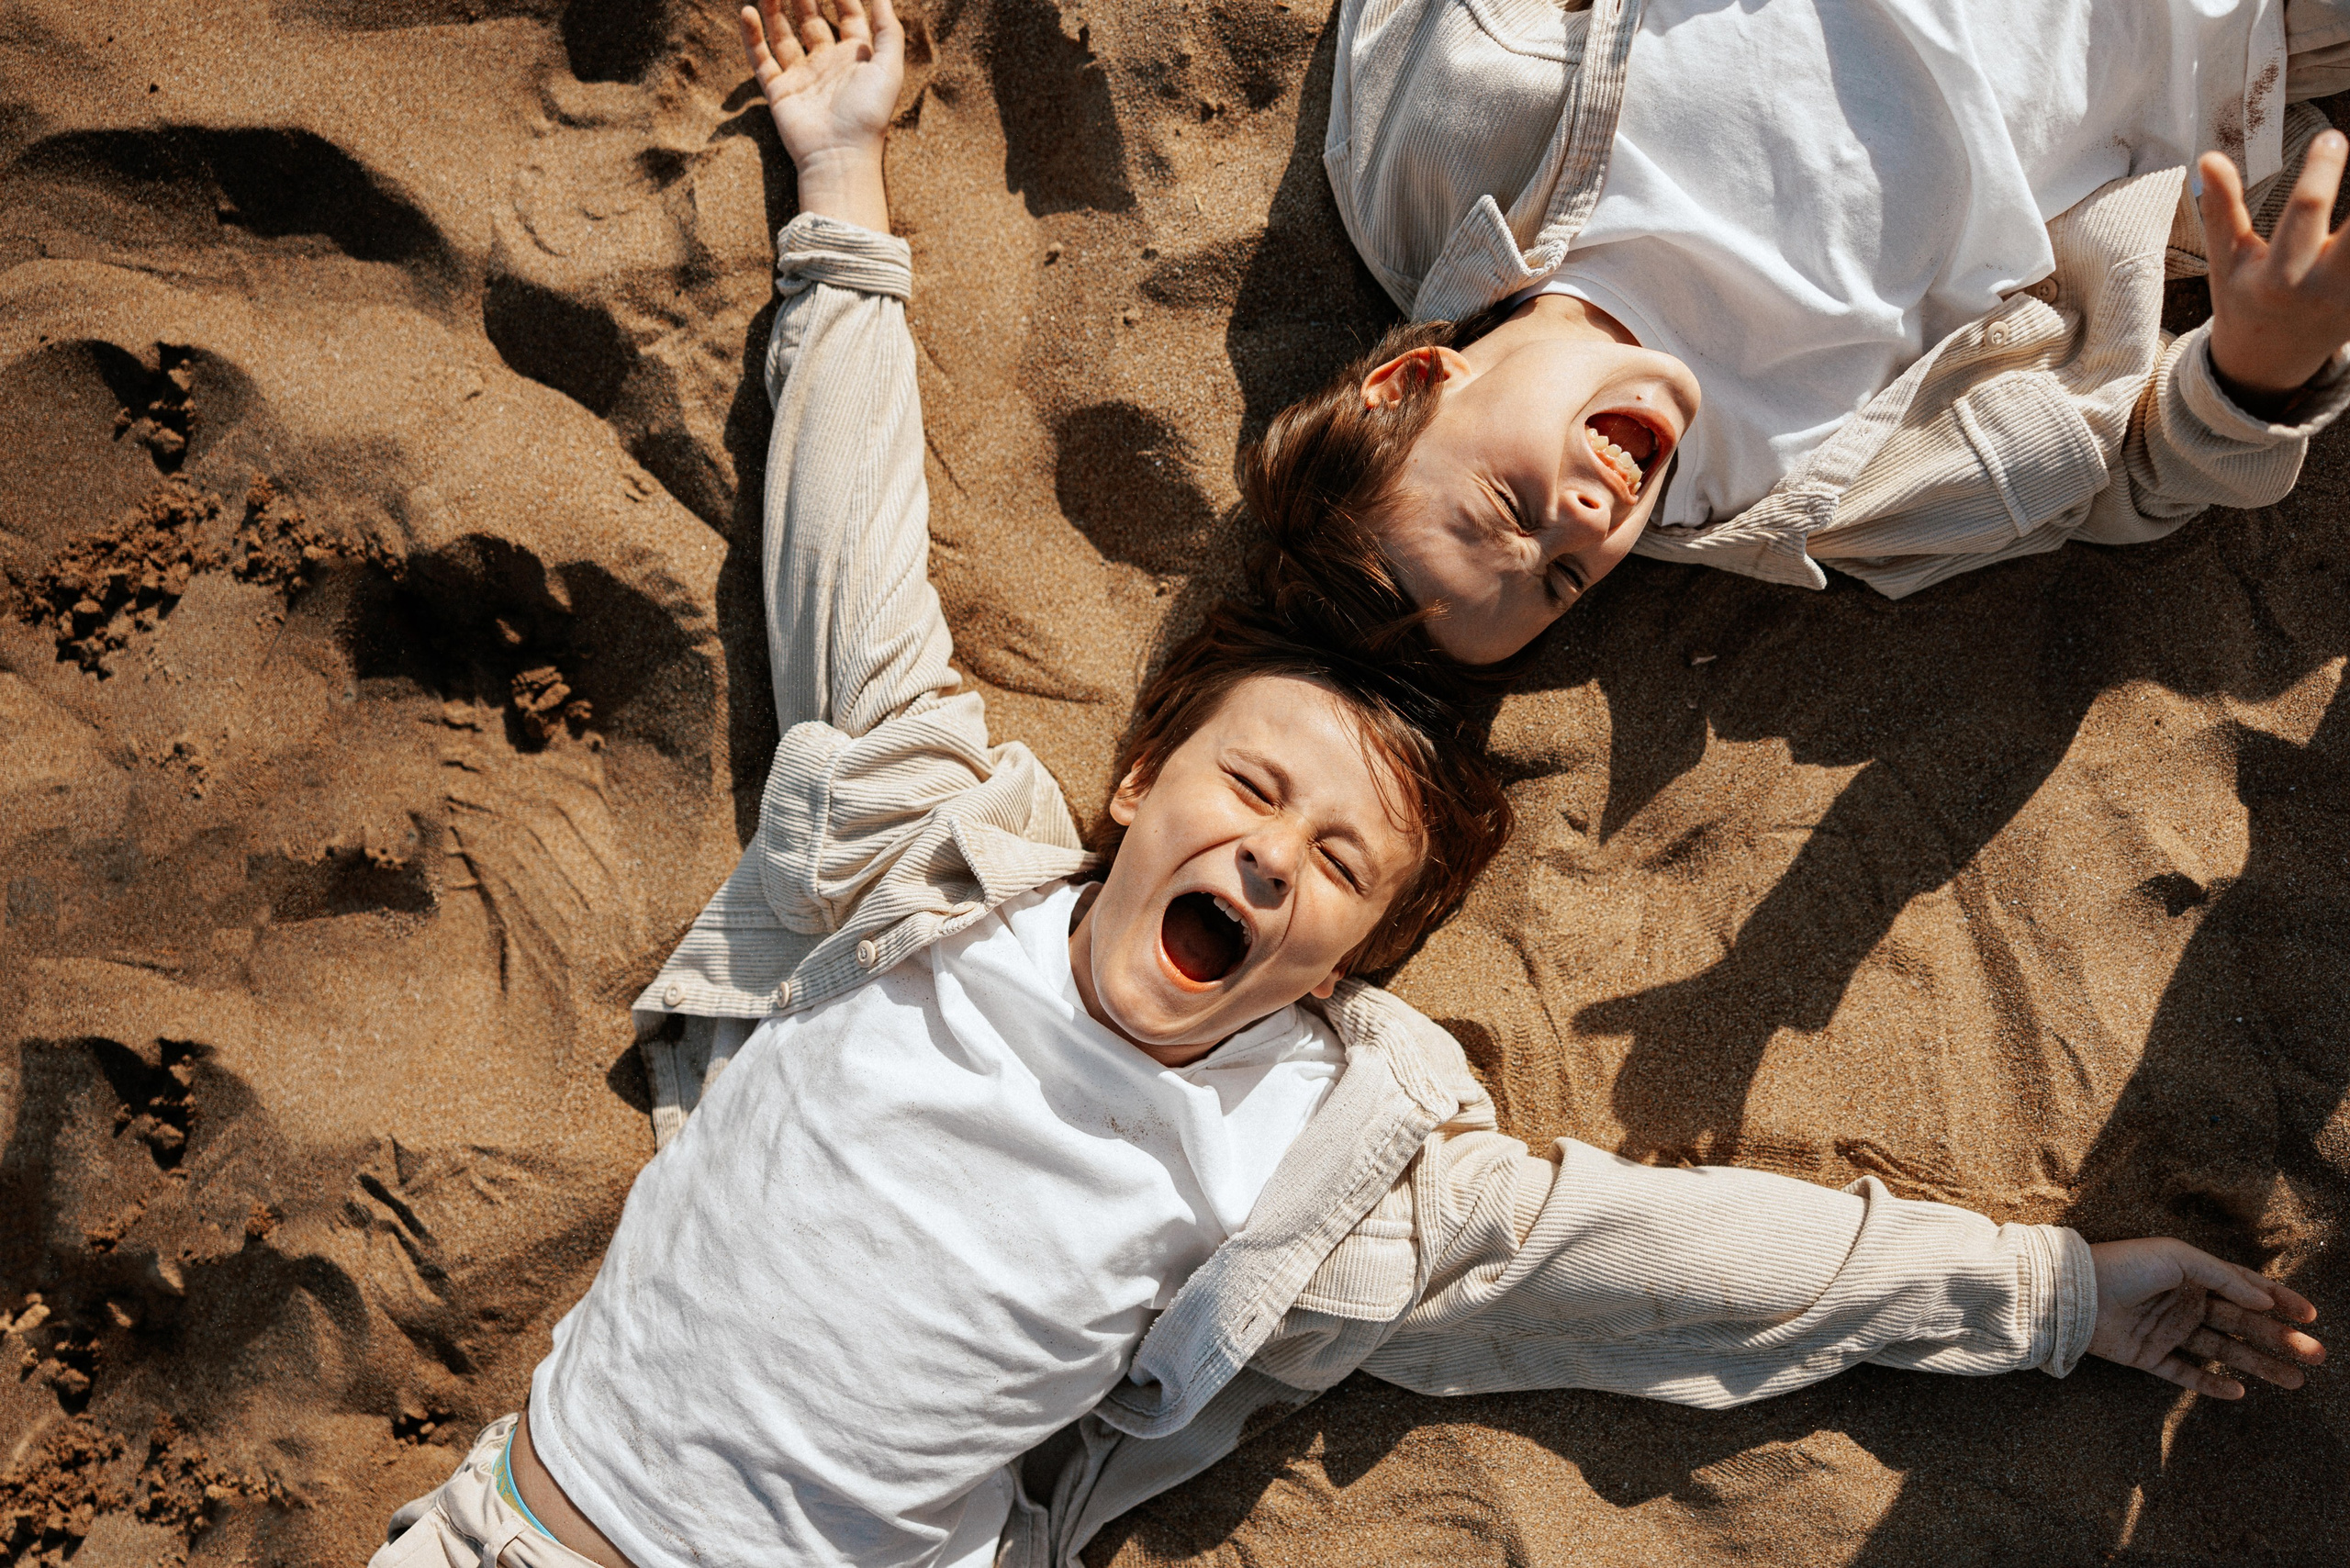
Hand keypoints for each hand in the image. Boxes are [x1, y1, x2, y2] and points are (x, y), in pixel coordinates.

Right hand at [740, 0, 903, 231]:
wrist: (840, 155)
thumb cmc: (869, 114)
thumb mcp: (889, 68)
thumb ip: (888, 30)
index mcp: (856, 58)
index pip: (848, 15)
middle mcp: (828, 64)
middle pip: (813, 20)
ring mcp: (802, 77)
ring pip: (784, 34)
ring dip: (775, 9)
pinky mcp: (779, 91)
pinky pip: (761, 58)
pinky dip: (752, 36)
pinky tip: (748, 12)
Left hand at [2088, 1238, 2323, 1398]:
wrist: (2074, 1292)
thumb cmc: (2126, 1265)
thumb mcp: (2178, 1258)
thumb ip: (2224, 1277)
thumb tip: (2266, 1298)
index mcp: (2192, 1274)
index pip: (2246, 1288)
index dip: (2279, 1300)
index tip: (2311, 1316)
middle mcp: (2184, 1302)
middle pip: (2242, 1323)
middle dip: (2281, 1339)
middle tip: (2317, 1355)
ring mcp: (2167, 1330)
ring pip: (2223, 1351)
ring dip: (2259, 1365)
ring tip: (2295, 1381)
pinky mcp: (2147, 1355)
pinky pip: (2185, 1372)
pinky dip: (2210, 1383)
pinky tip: (2239, 1391)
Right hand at [2198, 133, 2349, 417]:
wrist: (2269, 360)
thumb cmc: (2245, 299)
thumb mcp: (2226, 260)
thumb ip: (2223, 209)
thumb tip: (2211, 158)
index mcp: (2280, 277)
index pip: (2306, 210)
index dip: (2322, 169)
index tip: (2331, 137)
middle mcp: (2324, 287)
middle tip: (2349, 149)